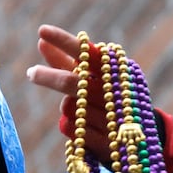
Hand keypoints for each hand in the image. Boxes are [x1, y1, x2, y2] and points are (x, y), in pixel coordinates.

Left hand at [28, 25, 108, 158]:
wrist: (140, 137)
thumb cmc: (109, 98)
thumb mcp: (93, 78)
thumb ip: (66, 61)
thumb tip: (40, 40)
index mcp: (116, 70)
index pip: (88, 52)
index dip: (64, 41)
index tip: (42, 30)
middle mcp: (117, 91)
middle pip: (72, 83)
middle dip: (49, 77)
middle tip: (31, 73)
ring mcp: (113, 117)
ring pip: (68, 107)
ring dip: (67, 107)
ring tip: (84, 111)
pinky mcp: (107, 142)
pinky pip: (70, 129)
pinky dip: (70, 127)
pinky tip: (86, 128)